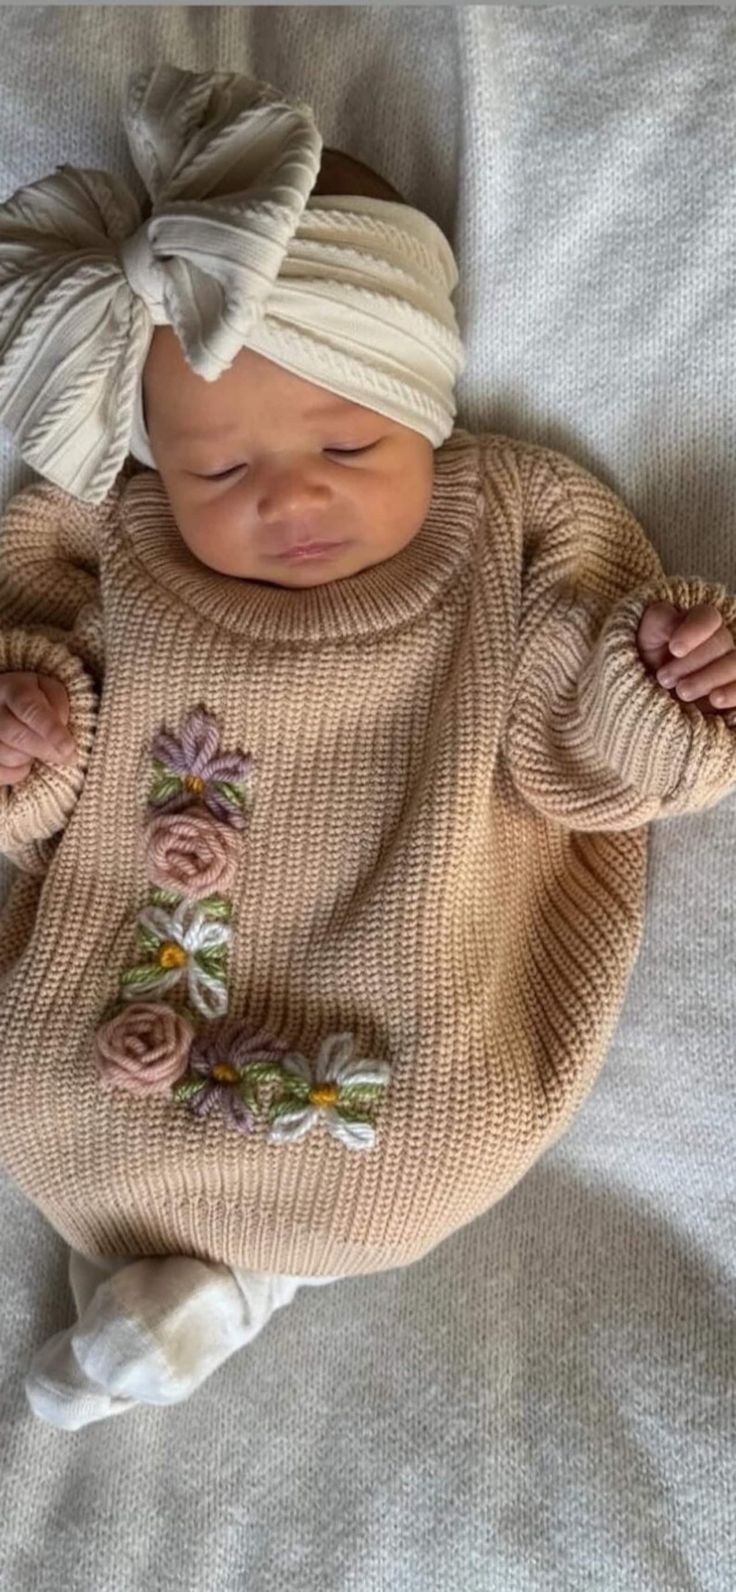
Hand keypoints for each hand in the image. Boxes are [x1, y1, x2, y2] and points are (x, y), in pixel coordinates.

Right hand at [0, 672, 75, 785]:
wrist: (4, 703)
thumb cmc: (34, 697)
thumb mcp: (50, 690)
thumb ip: (59, 705)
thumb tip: (62, 732)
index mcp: (13, 688)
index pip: (30, 709)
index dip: (51, 730)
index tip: (68, 749)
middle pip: (17, 736)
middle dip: (46, 750)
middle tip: (68, 757)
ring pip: (5, 755)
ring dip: (28, 758)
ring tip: (37, 749)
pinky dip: (15, 773)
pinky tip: (24, 761)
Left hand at [636, 601, 735, 716]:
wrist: (643, 699)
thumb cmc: (642, 663)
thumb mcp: (641, 638)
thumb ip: (658, 621)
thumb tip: (674, 624)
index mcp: (697, 624)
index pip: (708, 618)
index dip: (695, 631)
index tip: (675, 649)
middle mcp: (718, 643)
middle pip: (721, 643)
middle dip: (691, 662)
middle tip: (663, 678)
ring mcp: (728, 668)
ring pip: (735, 664)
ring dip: (709, 678)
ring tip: (681, 692)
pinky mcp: (731, 692)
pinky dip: (733, 693)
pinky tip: (716, 700)